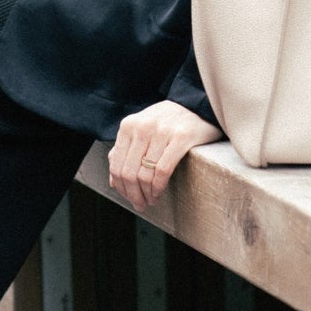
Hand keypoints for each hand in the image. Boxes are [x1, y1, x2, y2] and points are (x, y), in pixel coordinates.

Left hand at [107, 100, 223, 211]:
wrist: (197, 105)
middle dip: (133, 194)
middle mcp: (141, 127)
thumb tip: (113, 182)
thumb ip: (124, 152)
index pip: (116, 164)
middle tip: (140, 205)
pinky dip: (158, 187)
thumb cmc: (166, 123)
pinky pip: (163, 170)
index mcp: (128, 126)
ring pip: (144, 174)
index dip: (120, 187)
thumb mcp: (140, 131)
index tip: (129, 198)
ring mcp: (161, 131)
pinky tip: (159, 193)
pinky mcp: (181, 137)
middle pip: (128, 172)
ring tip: (151, 200)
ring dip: (147, 194)